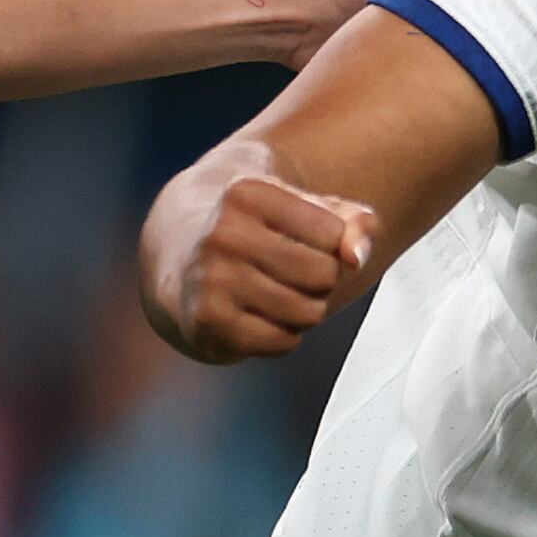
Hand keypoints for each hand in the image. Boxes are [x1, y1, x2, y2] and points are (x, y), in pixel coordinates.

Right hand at [148, 170, 376, 361]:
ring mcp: (213, 279)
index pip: (335, 232)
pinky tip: (261, 318)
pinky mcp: (209, 321)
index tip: (303, 240)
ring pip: (308, 313)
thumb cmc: (258, 231)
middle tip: (293, 274)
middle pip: (324, 274)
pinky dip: (283, 337)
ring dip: (306, 312)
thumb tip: (357, 257)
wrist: (180, 259)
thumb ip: (352, 221)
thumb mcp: (303, 209)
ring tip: (280, 296)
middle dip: (322, 281)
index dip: (332, 244)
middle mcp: (224, 233)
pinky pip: (283, 342)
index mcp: (247, 194)